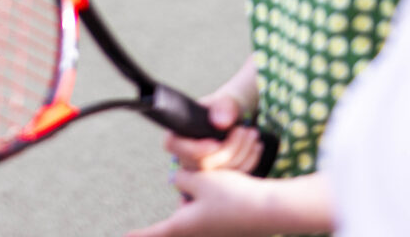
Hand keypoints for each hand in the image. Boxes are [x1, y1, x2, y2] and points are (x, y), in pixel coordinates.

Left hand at [125, 169, 270, 236]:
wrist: (272, 210)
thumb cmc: (234, 196)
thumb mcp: (200, 178)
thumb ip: (181, 178)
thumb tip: (177, 180)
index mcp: (183, 225)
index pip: (155, 232)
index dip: (138, 235)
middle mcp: (197, 232)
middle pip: (179, 212)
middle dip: (188, 193)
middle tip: (204, 181)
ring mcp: (214, 231)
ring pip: (197, 207)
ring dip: (205, 192)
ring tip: (223, 185)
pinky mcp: (227, 228)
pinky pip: (214, 208)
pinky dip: (218, 195)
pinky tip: (231, 189)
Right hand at [166, 94, 262, 172]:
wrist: (239, 116)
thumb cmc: (227, 106)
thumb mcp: (226, 100)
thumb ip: (223, 106)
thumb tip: (220, 122)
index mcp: (179, 132)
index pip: (175, 146)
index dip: (195, 149)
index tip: (217, 143)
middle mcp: (186, 153)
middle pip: (201, 165)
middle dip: (228, 149)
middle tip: (246, 130)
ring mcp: (201, 168)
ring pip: (219, 174)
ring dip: (241, 154)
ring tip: (253, 134)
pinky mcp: (219, 177)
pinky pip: (231, 178)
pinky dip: (248, 162)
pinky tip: (255, 146)